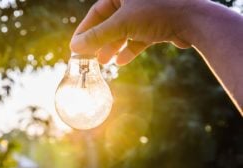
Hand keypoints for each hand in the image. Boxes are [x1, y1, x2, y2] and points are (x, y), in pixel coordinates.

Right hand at [70, 0, 196, 64]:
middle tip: (89, 56)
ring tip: (104, 62)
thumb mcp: (121, 24)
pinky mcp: (155, 26)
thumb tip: (75, 46)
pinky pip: (137, 39)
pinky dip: (129, 50)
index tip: (76, 45)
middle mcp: (133, 2)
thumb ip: (98, 35)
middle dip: (100, 41)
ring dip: (113, 47)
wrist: (193, 20)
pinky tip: (121, 62)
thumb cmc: (156, 13)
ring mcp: (145, 14)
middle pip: (110, 23)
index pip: (97, 12)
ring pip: (123, 32)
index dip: (86, 29)